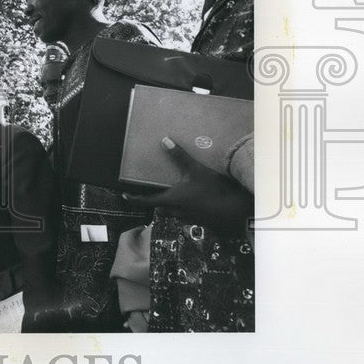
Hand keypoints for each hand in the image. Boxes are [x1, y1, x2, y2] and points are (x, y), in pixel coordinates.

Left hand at [122, 136, 253, 230]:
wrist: (239, 213)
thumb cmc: (214, 191)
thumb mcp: (195, 170)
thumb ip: (180, 157)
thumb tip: (164, 141)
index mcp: (172, 200)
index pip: (147, 201)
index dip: (135, 199)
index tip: (125, 197)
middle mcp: (179, 213)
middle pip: (161, 210)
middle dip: (156, 204)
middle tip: (154, 196)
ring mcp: (192, 220)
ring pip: (175, 215)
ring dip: (172, 208)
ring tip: (176, 197)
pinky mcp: (204, 223)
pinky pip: (190, 217)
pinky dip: (188, 211)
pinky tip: (196, 203)